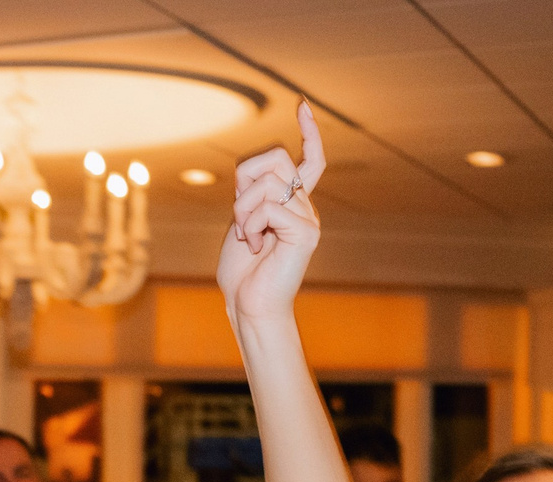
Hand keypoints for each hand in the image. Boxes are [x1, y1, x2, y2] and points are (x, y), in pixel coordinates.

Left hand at [216, 102, 324, 327]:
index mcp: (293, 202)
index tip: (302, 105)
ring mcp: (309, 219)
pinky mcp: (305, 233)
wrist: (249, 305)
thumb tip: (251, 171)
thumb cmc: (242, 270)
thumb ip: (250, 193)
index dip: (308, 132)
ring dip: (243, 210)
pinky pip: (268, 207)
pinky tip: (256, 246)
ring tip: (250, 238)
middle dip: (245, 181)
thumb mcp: (242, 220)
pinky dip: (251, 225)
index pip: (310, 159)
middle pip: (276, 158)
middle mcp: (306, 206)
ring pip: (267, 183)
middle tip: (242, 217)